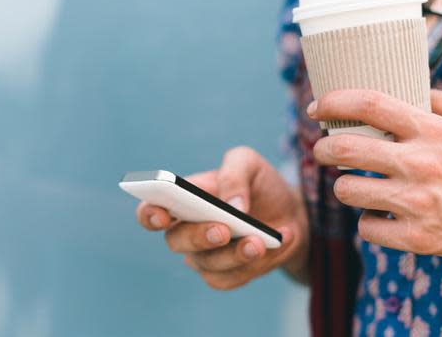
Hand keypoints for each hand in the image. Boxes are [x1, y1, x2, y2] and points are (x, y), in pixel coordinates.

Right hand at [135, 147, 308, 288]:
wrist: (290, 212)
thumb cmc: (259, 184)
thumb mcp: (249, 163)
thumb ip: (234, 174)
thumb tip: (232, 205)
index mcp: (182, 200)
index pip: (151, 211)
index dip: (150, 215)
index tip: (163, 215)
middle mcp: (186, 231)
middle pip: (176, 242)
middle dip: (199, 236)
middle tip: (224, 229)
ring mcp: (204, 257)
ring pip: (208, 265)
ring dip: (236, 254)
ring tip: (260, 241)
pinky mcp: (226, 276)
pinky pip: (233, 278)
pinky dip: (259, 262)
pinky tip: (280, 242)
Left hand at [308, 89, 441, 263]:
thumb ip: (437, 100)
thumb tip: (403, 89)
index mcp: (431, 131)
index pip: (369, 105)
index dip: (334, 102)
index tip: (316, 107)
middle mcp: (419, 164)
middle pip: (345, 149)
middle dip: (323, 148)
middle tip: (323, 150)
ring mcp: (416, 204)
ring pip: (347, 190)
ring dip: (344, 185)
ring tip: (355, 184)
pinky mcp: (417, 237)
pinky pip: (366, 227)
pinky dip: (368, 220)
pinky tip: (379, 214)